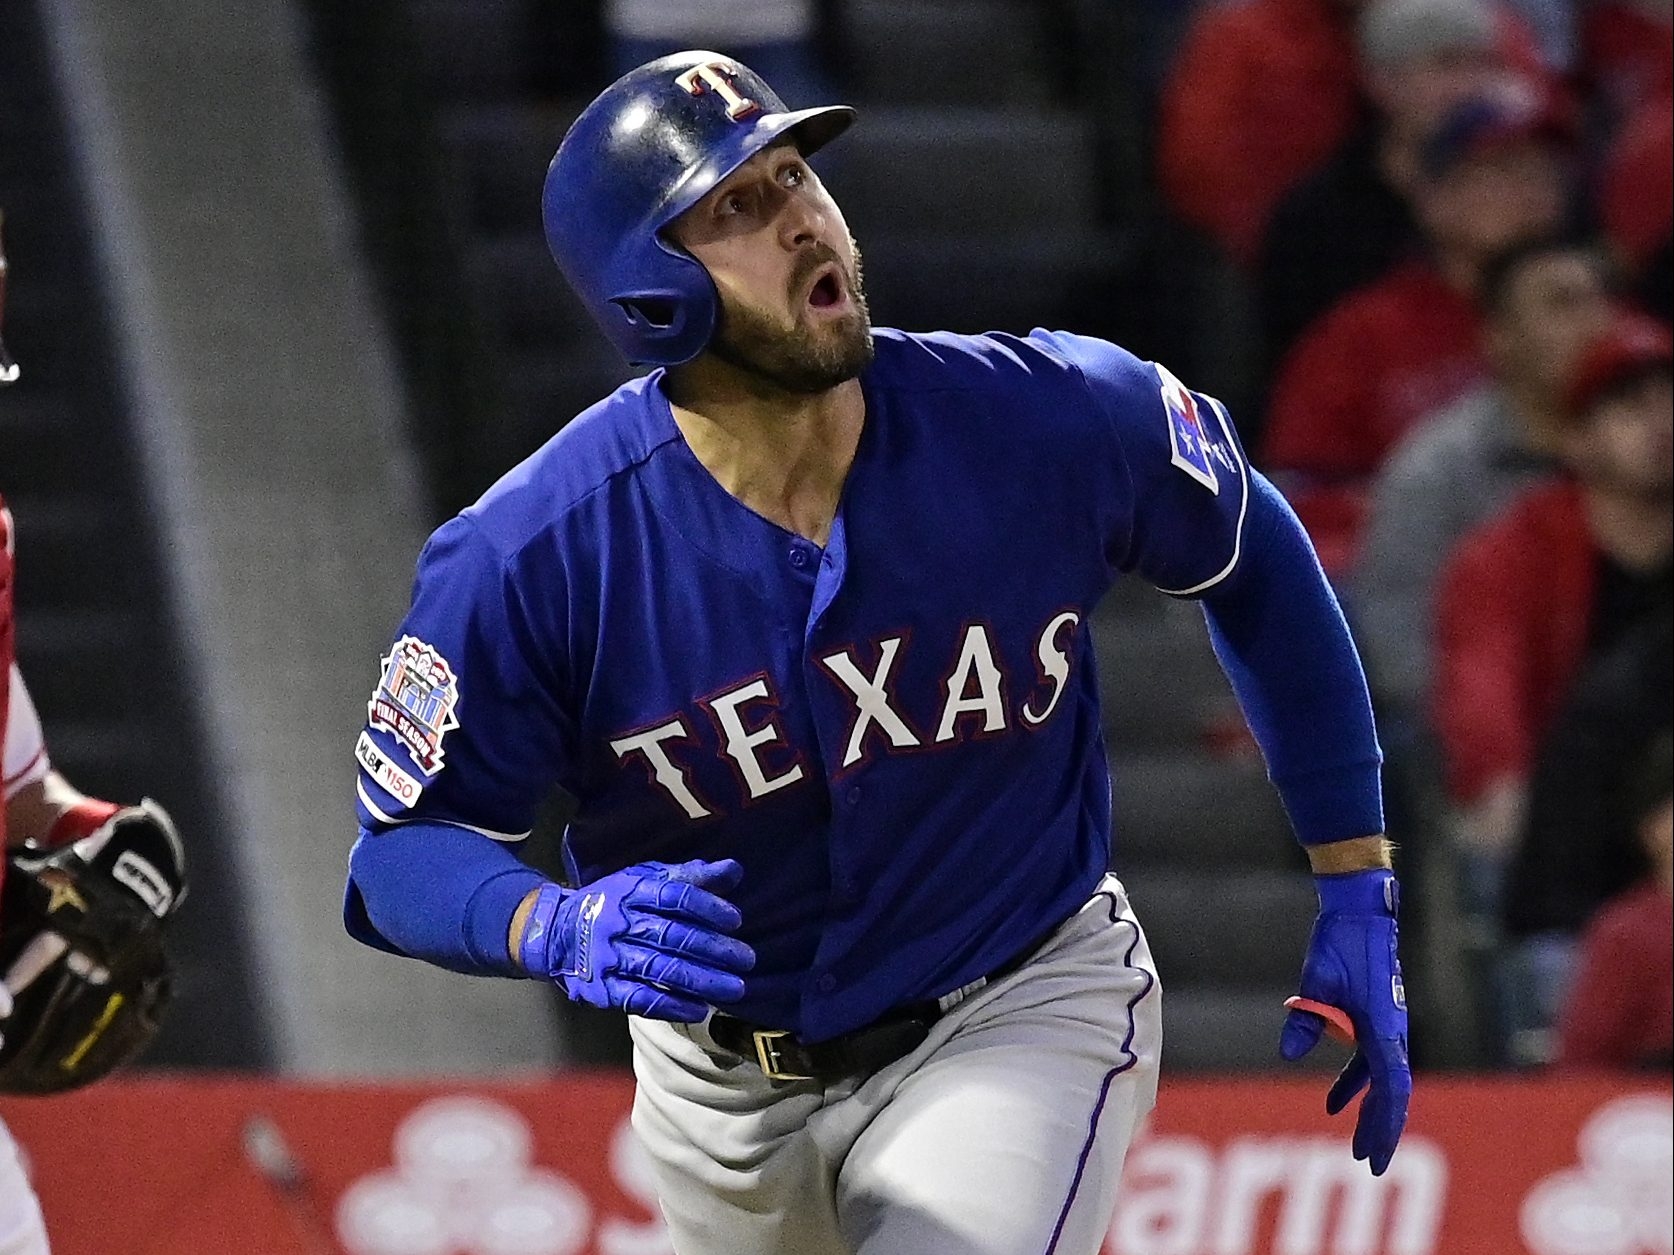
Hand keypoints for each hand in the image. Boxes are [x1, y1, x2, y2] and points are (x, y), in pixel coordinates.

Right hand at [519, 859, 754, 1022]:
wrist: (554, 931)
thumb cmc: (612, 902)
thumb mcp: (644, 879)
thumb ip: (689, 876)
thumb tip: (734, 870)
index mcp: (631, 890)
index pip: (674, 896)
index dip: (707, 907)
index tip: (736, 920)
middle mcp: (618, 921)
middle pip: (670, 935)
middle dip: (713, 949)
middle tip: (747, 960)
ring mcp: (607, 956)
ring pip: (658, 968)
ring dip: (700, 980)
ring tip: (734, 988)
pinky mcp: (600, 988)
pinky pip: (638, 998)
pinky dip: (670, 1005)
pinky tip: (699, 1009)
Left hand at [1280, 868, 1410, 1175]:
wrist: (1360, 911)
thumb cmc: (1340, 942)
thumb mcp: (1317, 979)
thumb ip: (1305, 1018)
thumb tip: (1288, 1054)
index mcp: (1383, 1028)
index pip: (1390, 1088)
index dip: (1382, 1124)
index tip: (1371, 1153)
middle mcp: (1392, 1032)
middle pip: (1391, 1094)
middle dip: (1381, 1130)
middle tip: (1368, 1164)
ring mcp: (1386, 1027)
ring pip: (1382, 1081)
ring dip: (1369, 1111)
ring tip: (1354, 1145)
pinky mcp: (1375, 1019)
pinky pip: (1367, 1061)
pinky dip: (1352, 1083)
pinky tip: (1334, 1103)